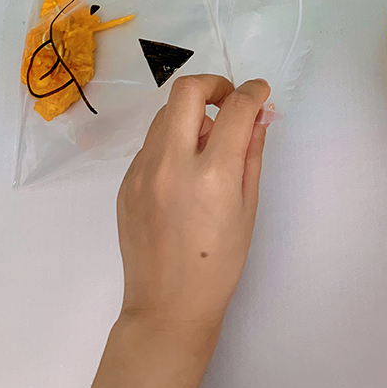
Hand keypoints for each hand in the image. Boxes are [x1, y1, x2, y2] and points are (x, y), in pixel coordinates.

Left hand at [90, 74, 270, 387]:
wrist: (169, 304)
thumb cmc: (220, 263)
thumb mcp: (248, 207)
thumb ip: (252, 154)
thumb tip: (259, 116)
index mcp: (213, 174)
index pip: (236, 109)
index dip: (253, 91)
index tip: (260, 91)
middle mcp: (172, 163)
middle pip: (187, 91)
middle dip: (214, 84)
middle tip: (230, 100)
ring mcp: (142, 171)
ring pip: (165, 114)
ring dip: (191, 112)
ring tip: (209, 142)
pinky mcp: (126, 181)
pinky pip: (151, 143)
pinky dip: (173, 140)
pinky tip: (185, 171)